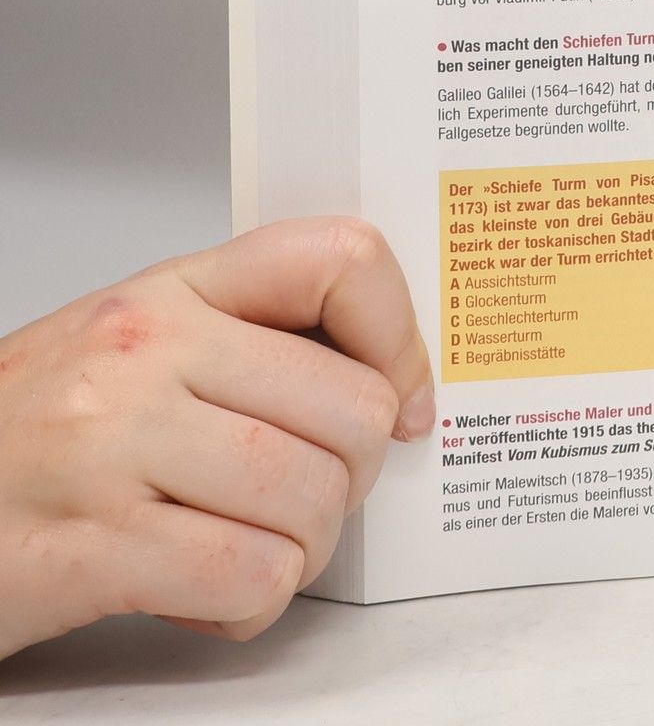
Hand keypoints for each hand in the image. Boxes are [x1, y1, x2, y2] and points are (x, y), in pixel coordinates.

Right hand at [0, 218, 432, 658]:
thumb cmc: (28, 437)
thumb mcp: (134, 350)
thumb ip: (247, 343)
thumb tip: (389, 381)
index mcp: (171, 291)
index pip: (339, 258)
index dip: (400, 335)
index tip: (404, 397)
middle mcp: (146, 351)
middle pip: (355, 409)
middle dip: (353, 477)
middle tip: (303, 500)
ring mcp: (113, 444)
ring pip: (314, 498)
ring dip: (303, 549)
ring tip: (246, 549)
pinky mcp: (88, 547)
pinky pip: (250, 577)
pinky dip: (248, 606)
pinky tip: (204, 595)